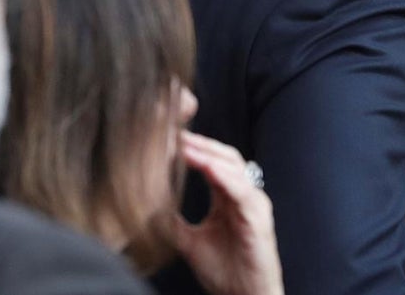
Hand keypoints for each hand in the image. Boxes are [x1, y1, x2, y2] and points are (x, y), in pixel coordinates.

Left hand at [173, 132, 284, 294]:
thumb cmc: (225, 272)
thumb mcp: (190, 243)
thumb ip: (174, 223)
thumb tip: (146, 210)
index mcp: (230, 198)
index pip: (214, 162)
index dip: (194, 149)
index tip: (167, 139)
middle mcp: (244, 195)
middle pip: (226, 156)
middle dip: (201, 142)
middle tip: (174, 133)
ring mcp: (254, 203)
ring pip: (234, 167)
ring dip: (209, 154)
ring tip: (186, 145)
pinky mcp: (258, 217)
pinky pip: (242, 189)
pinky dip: (224, 176)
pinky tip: (207, 167)